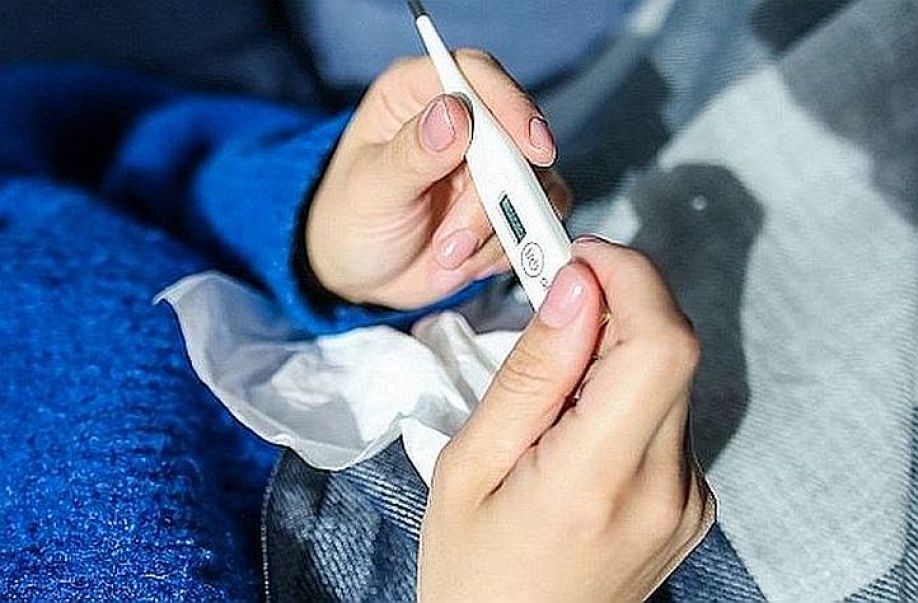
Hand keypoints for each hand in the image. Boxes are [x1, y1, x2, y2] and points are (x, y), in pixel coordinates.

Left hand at [306, 50, 570, 309]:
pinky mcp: (508, 202)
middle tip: (455, 244)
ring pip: (532, 184)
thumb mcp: (372, 188)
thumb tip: (455, 113)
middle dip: (492, 199)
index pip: (474, 74)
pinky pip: (536, 219)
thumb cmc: (352, 219)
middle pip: (514, 137)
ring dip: (495, 232)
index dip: (509, 104)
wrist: (361, 274)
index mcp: (416, 93)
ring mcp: (490, 163)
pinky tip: (467, 262)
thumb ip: (413, 153)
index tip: (533, 148)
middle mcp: (461, 120)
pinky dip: (506, 248)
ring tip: (446, 258)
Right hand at [418, 237, 715, 601]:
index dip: (631, 277)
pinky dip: (625, 393)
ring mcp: (688, 500)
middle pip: (673, 349)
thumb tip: (576, 290)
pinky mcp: (692, 503)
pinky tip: (577, 426)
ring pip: (670, 377)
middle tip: (553, 302)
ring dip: (617, 352)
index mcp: (596, 481)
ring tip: (552, 392)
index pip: (661, 344)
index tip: (579, 257)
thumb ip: (530, 374)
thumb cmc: (473, 569)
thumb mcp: (469, 466)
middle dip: (617, 303)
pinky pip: (668, 415)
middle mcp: (664, 490)